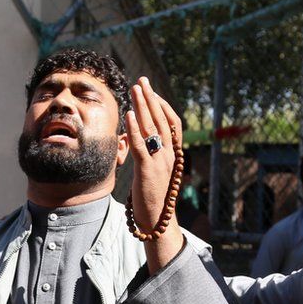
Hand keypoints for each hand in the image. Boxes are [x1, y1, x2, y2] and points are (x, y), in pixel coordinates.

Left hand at [125, 77, 181, 234]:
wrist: (158, 222)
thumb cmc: (153, 199)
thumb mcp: (154, 173)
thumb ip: (149, 156)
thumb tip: (138, 142)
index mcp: (173, 155)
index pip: (171, 123)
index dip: (161, 105)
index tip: (151, 91)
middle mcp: (170, 155)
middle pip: (161, 119)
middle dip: (151, 98)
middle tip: (142, 80)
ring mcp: (161, 161)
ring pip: (153, 127)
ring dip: (143, 106)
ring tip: (136, 89)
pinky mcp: (148, 170)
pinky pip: (142, 144)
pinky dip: (135, 128)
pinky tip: (129, 114)